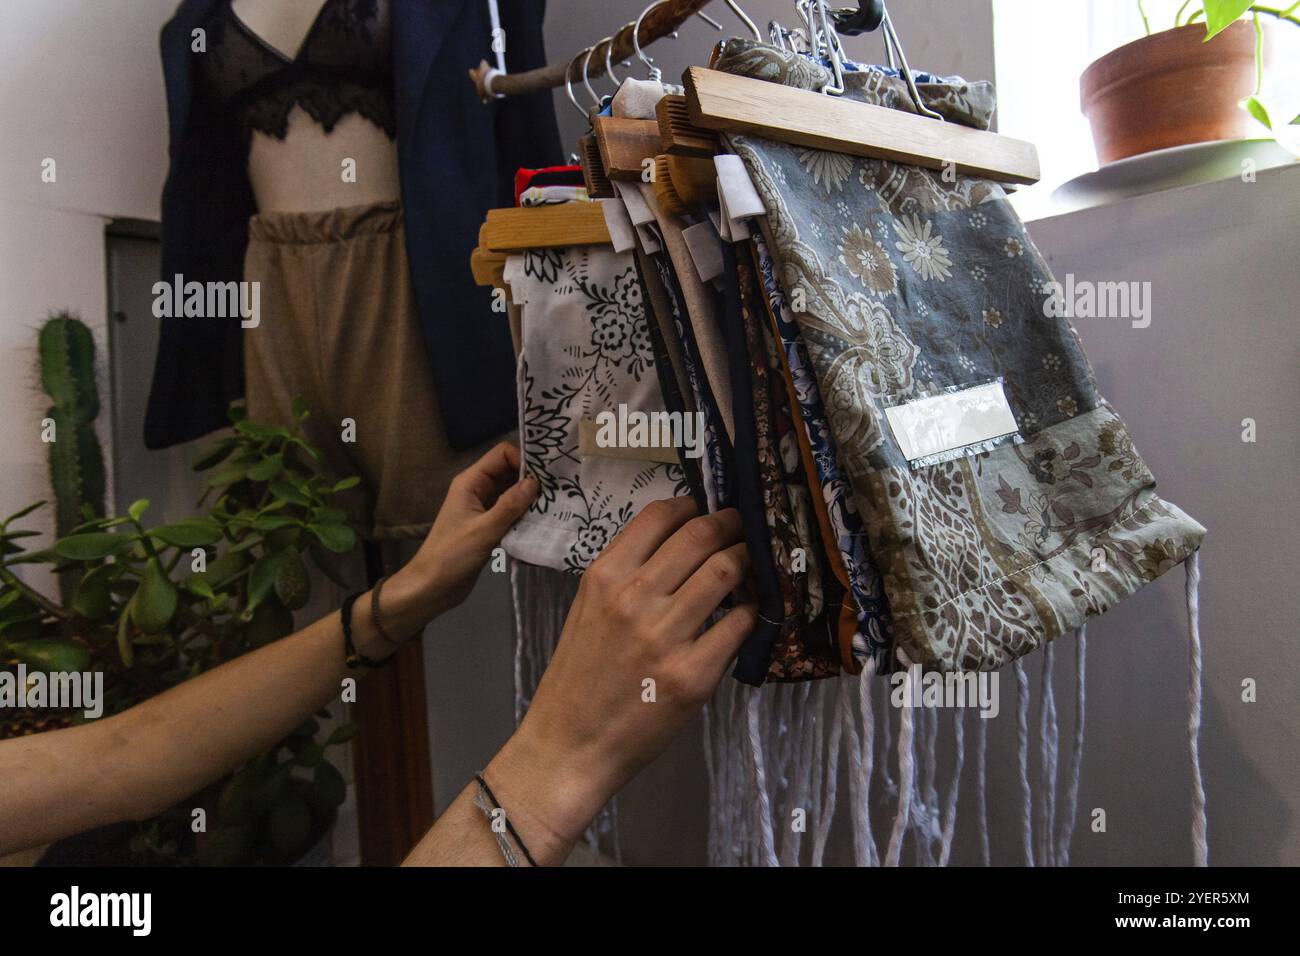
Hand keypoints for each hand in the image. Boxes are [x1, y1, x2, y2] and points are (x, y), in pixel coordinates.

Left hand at [390, 442, 537, 622]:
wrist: (432, 587)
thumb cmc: (452, 556)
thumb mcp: (483, 530)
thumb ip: (510, 506)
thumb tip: (535, 483)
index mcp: (470, 482)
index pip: (501, 455)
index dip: (523, 460)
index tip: (546, 477)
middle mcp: (477, 489)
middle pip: (509, 471)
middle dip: (531, 479)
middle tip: (558, 491)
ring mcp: (483, 508)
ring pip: (512, 492)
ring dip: (530, 498)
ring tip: (555, 506)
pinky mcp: (488, 526)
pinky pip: (510, 511)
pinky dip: (524, 514)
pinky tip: (542, 521)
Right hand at [483, 498, 755, 862]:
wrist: (571, 744)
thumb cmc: (579, 676)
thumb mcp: (586, 608)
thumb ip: (626, 572)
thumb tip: (678, 539)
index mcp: (604, 577)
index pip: (659, 515)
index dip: (693, 504)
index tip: (708, 508)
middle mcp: (634, 599)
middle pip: (700, 535)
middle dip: (730, 524)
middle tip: (742, 526)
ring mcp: (665, 637)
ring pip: (726, 571)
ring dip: (746, 559)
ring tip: (751, 562)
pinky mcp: (693, 674)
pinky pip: (738, 624)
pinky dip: (750, 611)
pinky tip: (746, 612)